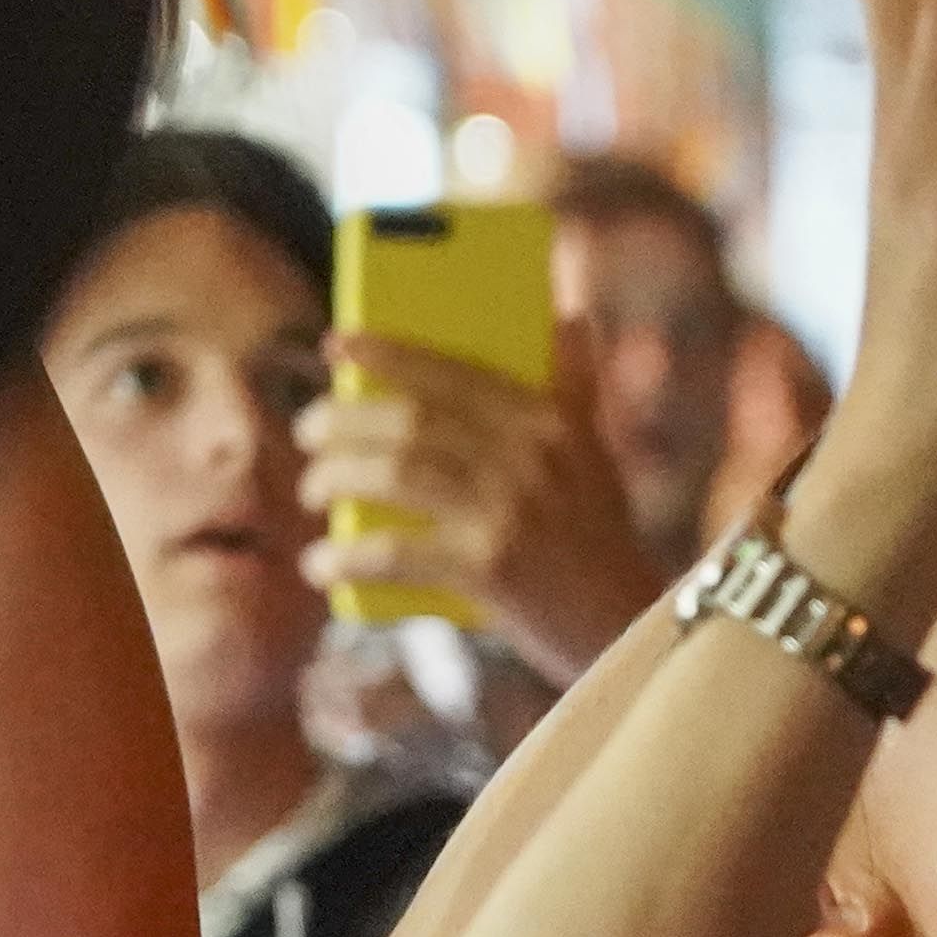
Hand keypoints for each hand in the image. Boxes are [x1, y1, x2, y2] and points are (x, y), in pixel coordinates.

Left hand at [296, 332, 665, 685]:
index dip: (387, 354)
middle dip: (340, 421)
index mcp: (551, 423)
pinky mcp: (490, 571)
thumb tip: (571, 311)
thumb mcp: (597, 453)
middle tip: (308, 432)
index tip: (336, 345)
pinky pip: (395, 553)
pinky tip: (321, 564)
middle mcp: (531, 460)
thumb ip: (577, 385)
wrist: (628, 626)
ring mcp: (509, 515)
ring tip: (314, 490)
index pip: (453, 373)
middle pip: (409, 422)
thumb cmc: (599, 538)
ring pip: (393, 475)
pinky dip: (347, 558)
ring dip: (333, 478)